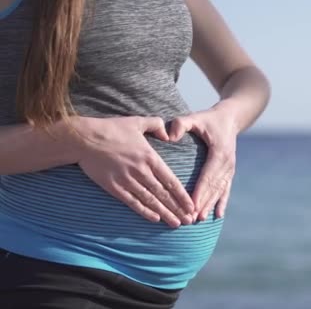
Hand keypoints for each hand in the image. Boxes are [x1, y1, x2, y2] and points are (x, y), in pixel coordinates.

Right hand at [73, 116, 194, 227]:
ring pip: (150, 201)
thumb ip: (156, 125)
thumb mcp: (138, 121)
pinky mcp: (114, 187)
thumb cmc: (111, 129)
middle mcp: (141, 171)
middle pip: (163, 194)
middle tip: (189, 221)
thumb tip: (168, 134)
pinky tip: (155, 219)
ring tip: (176, 224)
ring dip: (164, 213)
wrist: (84, 139)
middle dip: (178, 209)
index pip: (171, 181)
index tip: (191, 205)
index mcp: (150, 157)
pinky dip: (144, 211)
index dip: (182, 195)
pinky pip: (132, 202)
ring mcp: (127, 180)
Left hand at [168, 106, 237, 220]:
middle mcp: (227, 163)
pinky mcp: (230, 172)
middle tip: (191, 218)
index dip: (200, 191)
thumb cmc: (209, 119)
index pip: (208, 176)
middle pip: (213, 187)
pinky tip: (218, 215)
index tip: (191, 204)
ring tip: (200, 219)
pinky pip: (226, 189)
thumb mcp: (195, 117)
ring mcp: (230, 169)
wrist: (229, 119)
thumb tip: (169, 137)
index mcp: (219, 153)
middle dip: (202, 203)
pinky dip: (222, 202)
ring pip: (219, 191)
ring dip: (210, 205)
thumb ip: (181, 124)